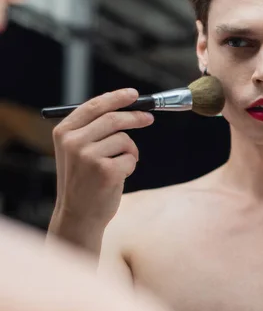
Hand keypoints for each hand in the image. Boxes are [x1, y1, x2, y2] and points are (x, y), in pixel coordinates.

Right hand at [49, 89, 153, 244]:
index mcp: (64, 133)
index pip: (94, 106)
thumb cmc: (83, 181)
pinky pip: (131, 158)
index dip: (117, 98)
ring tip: (119, 166)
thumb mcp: (77, 151)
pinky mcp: (107, 171)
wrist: (78, 215)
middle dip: (135, 117)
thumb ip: (93, 129)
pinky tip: (117, 178)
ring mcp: (89, 156)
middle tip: (149, 119)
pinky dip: (130, 166)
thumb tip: (125, 108)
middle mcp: (74, 142)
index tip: (134, 95)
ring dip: (130, 152)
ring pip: (125, 140)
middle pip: (113, 119)